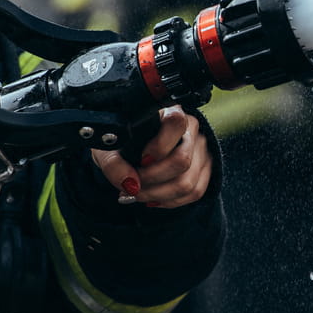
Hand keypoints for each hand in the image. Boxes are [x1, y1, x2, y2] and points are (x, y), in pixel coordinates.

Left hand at [91, 106, 213, 208]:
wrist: (130, 150)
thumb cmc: (121, 144)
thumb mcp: (108, 149)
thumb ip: (114, 165)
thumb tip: (131, 184)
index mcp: (168, 112)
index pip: (175, 123)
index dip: (159, 146)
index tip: (141, 159)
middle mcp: (191, 129)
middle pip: (182, 160)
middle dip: (153, 179)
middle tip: (133, 184)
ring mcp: (201, 150)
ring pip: (188, 182)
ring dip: (159, 194)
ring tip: (138, 194)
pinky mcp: (205, 169)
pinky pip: (194, 192)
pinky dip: (171, 201)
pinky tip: (154, 197)